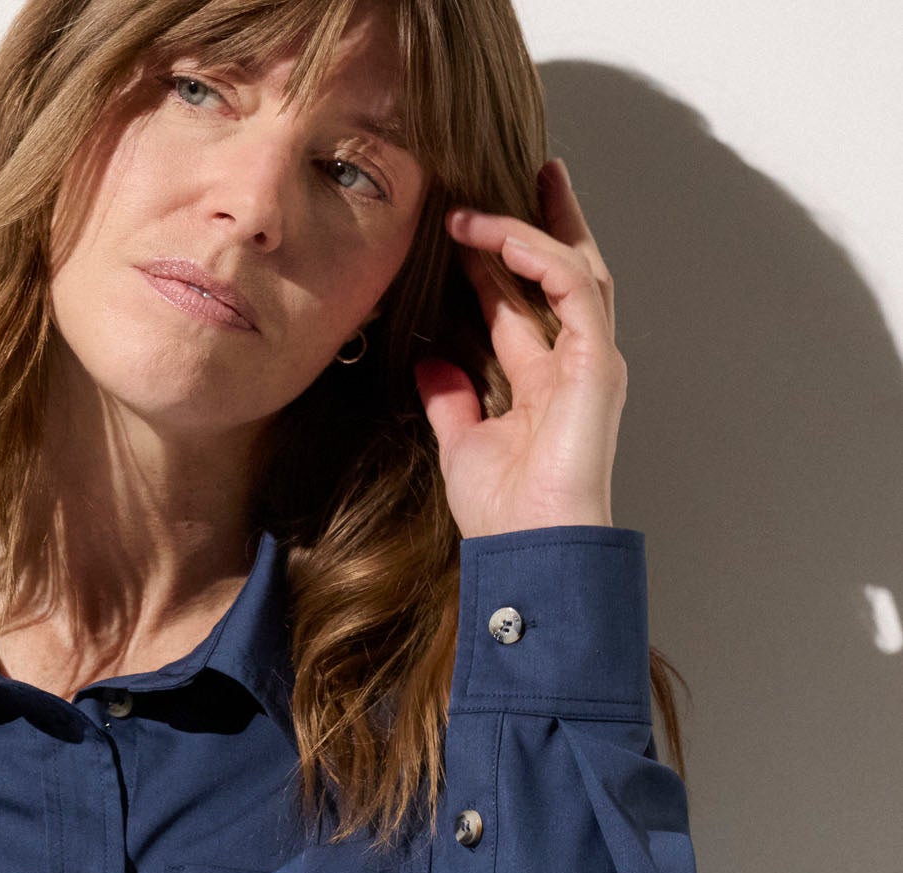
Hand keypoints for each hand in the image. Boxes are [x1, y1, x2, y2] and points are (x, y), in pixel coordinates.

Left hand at [414, 159, 624, 538]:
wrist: (529, 547)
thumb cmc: (502, 512)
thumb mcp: (461, 443)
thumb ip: (449, 398)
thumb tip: (428, 358)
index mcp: (543, 383)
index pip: (523, 305)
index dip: (499, 262)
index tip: (468, 225)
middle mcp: (573, 364)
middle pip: (562, 273)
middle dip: (543, 221)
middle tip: (525, 172)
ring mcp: (591, 360)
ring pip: (571, 270)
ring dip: (529, 230)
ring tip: (483, 204)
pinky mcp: (597, 360)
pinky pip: (573, 288)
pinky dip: (540, 256)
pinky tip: (502, 237)